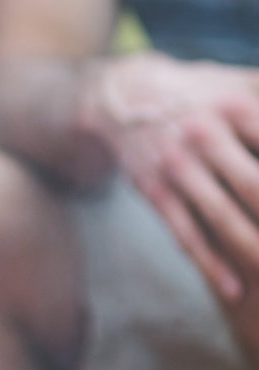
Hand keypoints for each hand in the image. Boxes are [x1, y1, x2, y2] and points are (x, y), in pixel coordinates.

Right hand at [85, 54, 258, 302]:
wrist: (124, 95)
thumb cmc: (204, 93)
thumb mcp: (245, 81)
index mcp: (237, 106)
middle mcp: (204, 135)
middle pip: (256, 188)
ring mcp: (178, 166)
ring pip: (223, 216)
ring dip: (254, 249)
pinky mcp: (155, 190)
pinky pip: (184, 233)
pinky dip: (209, 263)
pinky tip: (234, 289)